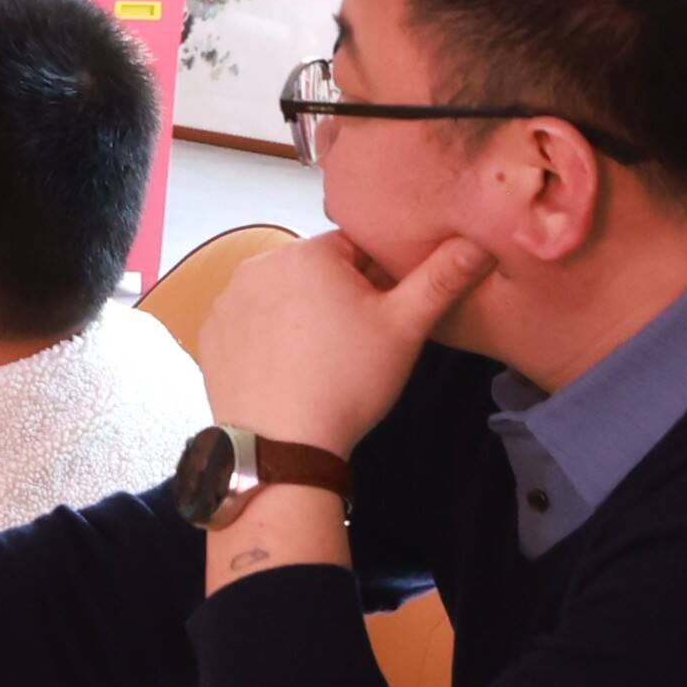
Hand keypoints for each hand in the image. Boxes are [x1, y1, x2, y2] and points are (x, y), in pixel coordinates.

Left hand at [199, 229, 488, 458]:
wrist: (283, 444)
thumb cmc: (348, 381)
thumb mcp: (406, 327)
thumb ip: (441, 279)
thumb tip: (476, 242)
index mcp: (307, 252)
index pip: (357, 247)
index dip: (379, 279)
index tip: (384, 314)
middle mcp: (258, 265)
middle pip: (316, 269)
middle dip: (340, 295)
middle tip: (357, 341)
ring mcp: (227, 299)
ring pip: (283, 295)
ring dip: (303, 313)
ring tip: (323, 358)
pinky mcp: (210, 332)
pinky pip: (250, 321)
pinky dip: (269, 336)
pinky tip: (289, 366)